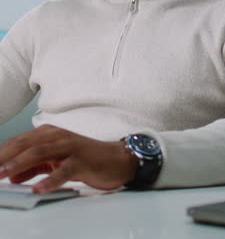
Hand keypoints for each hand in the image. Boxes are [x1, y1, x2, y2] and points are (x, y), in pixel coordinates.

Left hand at [0, 125, 137, 192]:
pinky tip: (38, 188)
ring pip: (41, 152)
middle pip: (25, 144)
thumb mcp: (55, 161)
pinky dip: (50, 179)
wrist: (116, 158)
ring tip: (4, 174)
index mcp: (49, 134)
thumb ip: (34, 167)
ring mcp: (70, 147)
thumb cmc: (85, 158)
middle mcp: (57, 136)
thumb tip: (11, 176)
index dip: (1, 154)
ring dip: (20, 163)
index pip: (18, 142)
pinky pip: (64, 169)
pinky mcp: (82, 160)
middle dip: (5, 157)